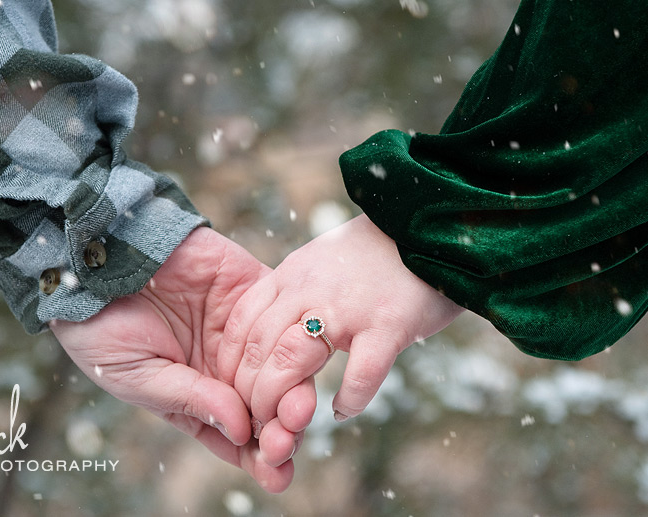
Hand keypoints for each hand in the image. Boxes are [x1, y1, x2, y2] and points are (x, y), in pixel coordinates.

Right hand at [50, 227, 294, 492]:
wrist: (101, 256)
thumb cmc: (102, 323)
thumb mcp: (138, 375)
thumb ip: (191, 400)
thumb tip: (241, 431)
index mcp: (193, 394)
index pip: (234, 434)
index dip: (257, 457)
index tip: (278, 476)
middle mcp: (222, 366)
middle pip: (265, 407)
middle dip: (281, 430)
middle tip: (287, 445)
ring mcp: (241, 330)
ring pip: (282, 367)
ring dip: (293, 393)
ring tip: (297, 413)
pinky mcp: (252, 290)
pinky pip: (283, 319)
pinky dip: (292, 342)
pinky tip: (297, 364)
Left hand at [219, 214, 462, 465]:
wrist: (427, 228)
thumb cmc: (373, 255)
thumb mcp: (318, 261)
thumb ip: (292, 292)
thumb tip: (267, 333)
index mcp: (290, 275)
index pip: (241, 322)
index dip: (231, 362)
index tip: (233, 390)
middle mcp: (309, 289)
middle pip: (258, 346)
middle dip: (248, 391)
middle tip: (254, 420)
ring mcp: (347, 307)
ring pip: (291, 359)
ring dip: (281, 401)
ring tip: (285, 424)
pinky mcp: (387, 325)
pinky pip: (361, 374)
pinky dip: (349, 399)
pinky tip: (343, 409)